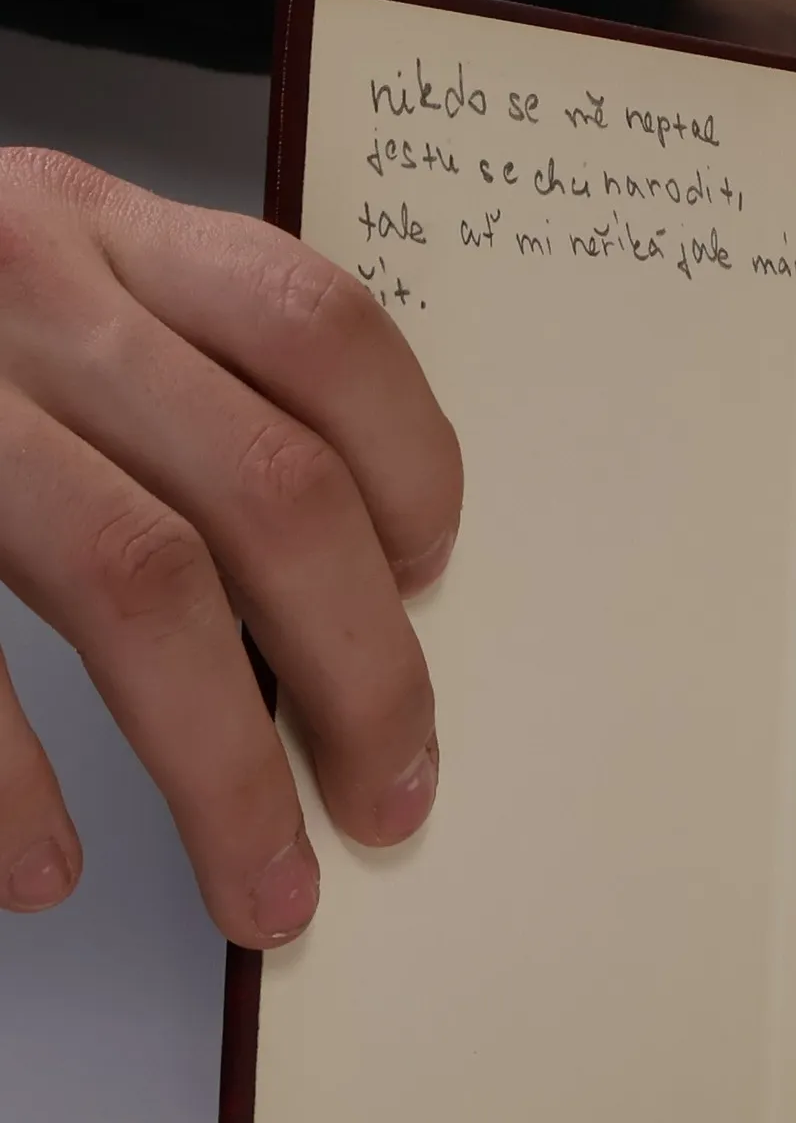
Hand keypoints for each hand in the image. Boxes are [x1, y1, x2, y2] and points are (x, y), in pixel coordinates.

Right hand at [0, 149, 460, 945]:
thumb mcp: (34, 287)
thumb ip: (173, 381)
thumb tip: (356, 586)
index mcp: (102, 232)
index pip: (326, 335)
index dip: (411, 470)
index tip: (425, 584)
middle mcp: (23, 284)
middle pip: (271, 490)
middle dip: (364, 678)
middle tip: (392, 803)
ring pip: (141, 580)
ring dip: (226, 769)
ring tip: (266, 890)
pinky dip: (6, 784)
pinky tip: (44, 869)